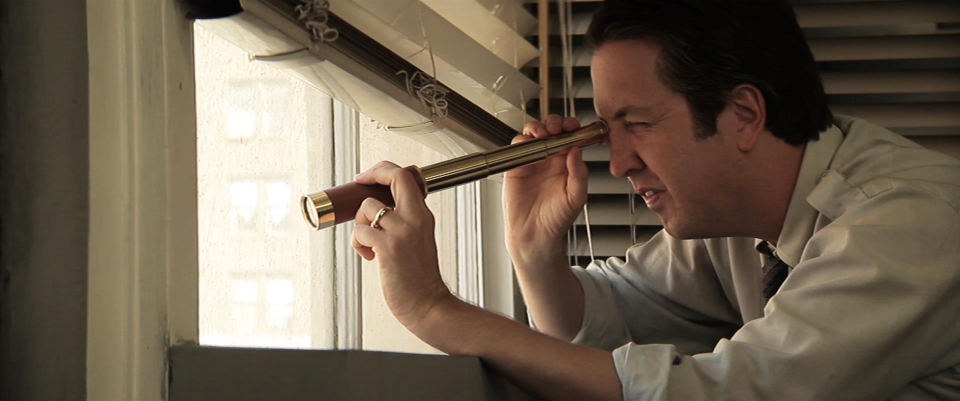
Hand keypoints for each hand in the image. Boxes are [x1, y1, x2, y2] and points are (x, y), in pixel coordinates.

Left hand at [352, 161, 452, 331]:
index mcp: (423, 215)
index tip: (369, 176)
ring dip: (359, 223)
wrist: (429, 304)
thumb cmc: (420, 277)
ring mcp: (402, 233)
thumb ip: (406, 220)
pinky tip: (369, 255)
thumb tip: (380, 207)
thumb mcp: (419, 238)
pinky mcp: (388, 249)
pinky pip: (360, 232)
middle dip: (371, 175)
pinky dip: (358, 243)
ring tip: (368, 242)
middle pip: (393, 177)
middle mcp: (415, 219)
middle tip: (360, 183)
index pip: (406, 176)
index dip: (384, 169)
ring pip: (367, 207)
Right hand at [503, 115, 588, 259]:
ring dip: (537, 128)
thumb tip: (576, 151)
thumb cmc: (557, 220)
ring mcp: (533, 161)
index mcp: (567, 164)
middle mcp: (550, 159)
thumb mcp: (576, 197)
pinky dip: (521, 141)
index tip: (573, 126)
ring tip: (542, 133)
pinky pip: (517, 147)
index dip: (572, 128)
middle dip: (554, 123)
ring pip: (533, 134)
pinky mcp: (516, 166)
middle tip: (556, 128)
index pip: (570, 137)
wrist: (535, 235)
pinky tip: (529, 146)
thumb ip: (579, 173)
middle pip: (551, 130)